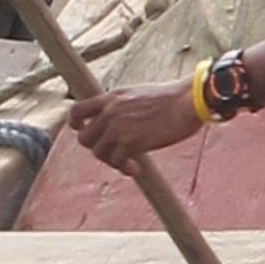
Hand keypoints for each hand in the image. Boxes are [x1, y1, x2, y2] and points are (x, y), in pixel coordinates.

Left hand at [64, 81, 205, 171]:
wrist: (188, 101)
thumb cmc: (172, 98)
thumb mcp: (139, 94)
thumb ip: (124, 106)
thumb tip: (122, 121)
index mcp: (112, 97)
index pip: (76, 110)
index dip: (76, 125)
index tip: (86, 131)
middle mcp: (110, 111)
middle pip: (83, 137)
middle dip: (96, 148)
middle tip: (113, 152)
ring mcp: (118, 127)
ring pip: (98, 153)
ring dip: (111, 161)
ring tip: (128, 163)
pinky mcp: (130, 142)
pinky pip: (117, 162)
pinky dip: (125, 169)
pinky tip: (136, 169)